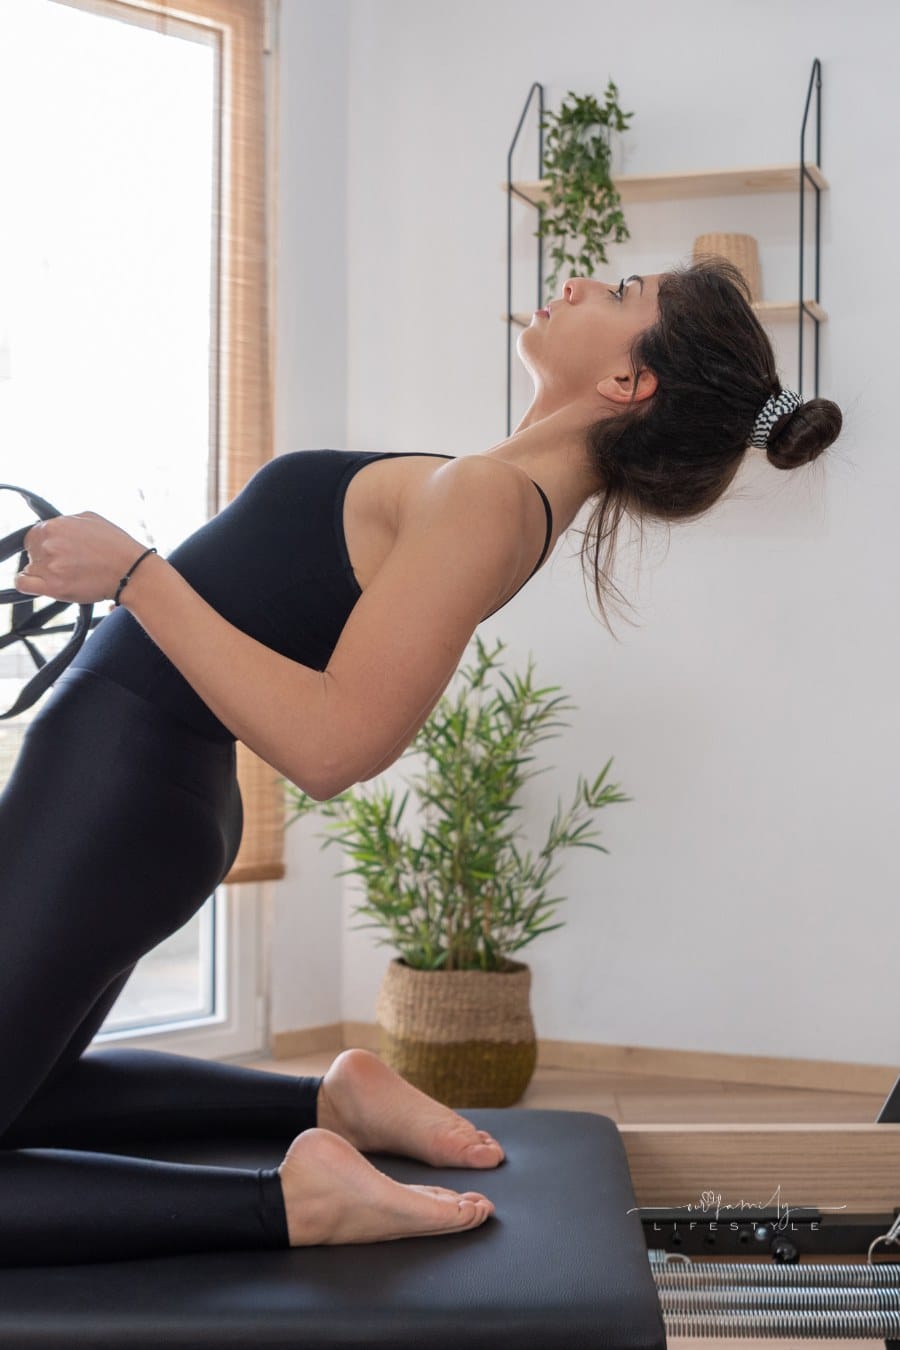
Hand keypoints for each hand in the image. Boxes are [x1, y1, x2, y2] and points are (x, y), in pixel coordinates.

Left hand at [14, 511, 151, 605]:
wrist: (132, 571)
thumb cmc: (117, 546)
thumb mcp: (92, 519)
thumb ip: (67, 521)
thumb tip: (55, 526)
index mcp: (56, 525)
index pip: (34, 535)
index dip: (44, 544)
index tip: (57, 552)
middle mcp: (49, 544)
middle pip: (32, 552)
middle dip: (46, 557)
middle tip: (67, 564)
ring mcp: (50, 566)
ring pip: (31, 568)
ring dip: (45, 572)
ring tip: (68, 575)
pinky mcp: (54, 587)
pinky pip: (24, 584)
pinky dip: (28, 583)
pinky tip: (43, 584)